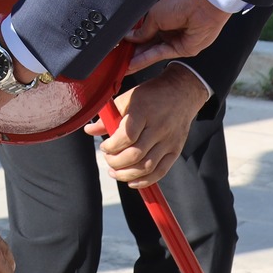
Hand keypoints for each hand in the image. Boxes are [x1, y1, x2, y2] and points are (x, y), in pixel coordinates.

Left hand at [85, 70, 208, 187]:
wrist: (182, 91)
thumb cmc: (152, 94)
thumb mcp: (127, 99)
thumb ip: (109, 117)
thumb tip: (90, 130)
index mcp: (144, 110)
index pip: (127, 136)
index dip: (111, 146)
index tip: (104, 146)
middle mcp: (158, 127)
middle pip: (135, 154)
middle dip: (116, 162)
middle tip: (108, 158)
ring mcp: (169, 140)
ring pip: (147, 166)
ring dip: (127, 174)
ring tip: (115, 171)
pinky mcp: (176, 150)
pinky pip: (161, 171)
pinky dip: (145, 181)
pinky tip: (132, 181)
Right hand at [124, 0, 231, 73]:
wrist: (202, 6)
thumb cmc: (181, 3)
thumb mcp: (154, 14)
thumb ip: (143, 30)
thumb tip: (131, 37)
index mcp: (160, 17)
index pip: (142, 31)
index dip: (131, 38)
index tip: (119, 45)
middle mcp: (166, 29)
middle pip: (146, 43)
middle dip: (132, 51)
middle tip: (118, 58)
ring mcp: (173, 40)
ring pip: (151, 51)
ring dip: (136, 58)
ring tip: (122, 65)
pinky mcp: (180, 50)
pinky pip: (159, 56)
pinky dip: (145, 60)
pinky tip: (133, 64)